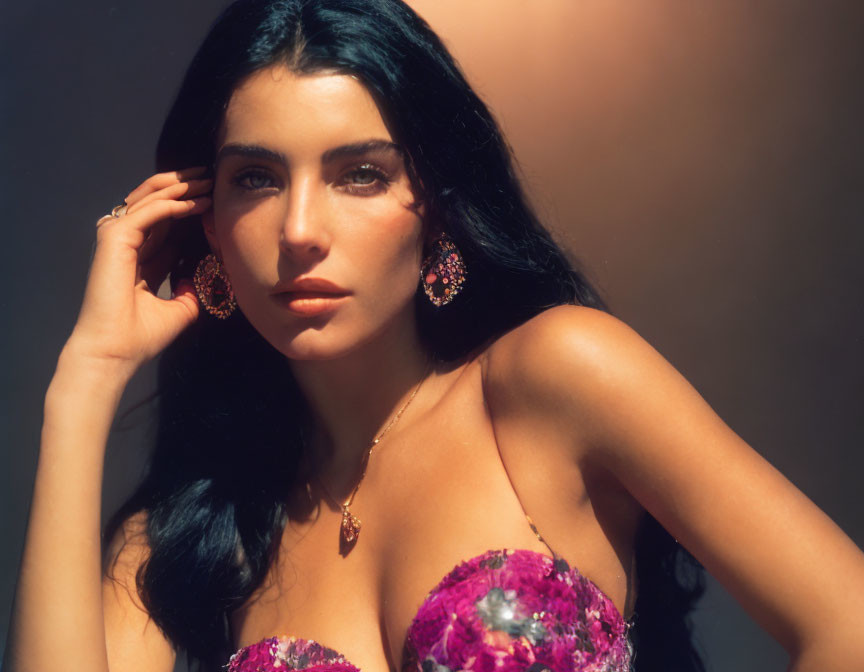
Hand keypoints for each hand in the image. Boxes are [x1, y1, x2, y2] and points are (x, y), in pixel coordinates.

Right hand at [64, 166, 212, 378]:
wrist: (116, 351)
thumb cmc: (140, 337)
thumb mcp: (179, 309)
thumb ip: (189, 290)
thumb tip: (200, 278)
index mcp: (138, 257)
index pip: (164, 221)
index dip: (187, 206)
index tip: (213, 197)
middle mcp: (126, 243)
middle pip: (154, 202)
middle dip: (181, 185)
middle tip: (208, 176)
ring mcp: (117, 239)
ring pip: (148, 199)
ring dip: (178, 187)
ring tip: (205, 180)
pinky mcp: (114, 240)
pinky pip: (146, 213)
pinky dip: (170, 204)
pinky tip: (193, 201)